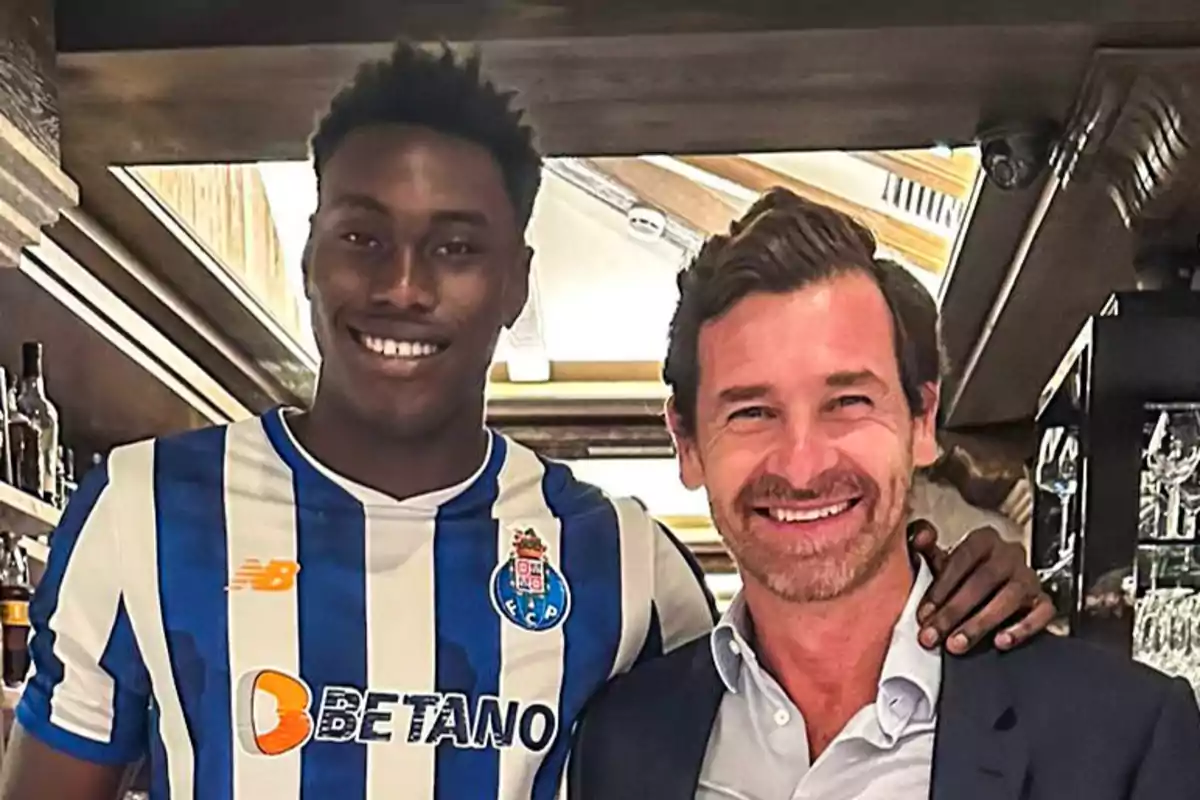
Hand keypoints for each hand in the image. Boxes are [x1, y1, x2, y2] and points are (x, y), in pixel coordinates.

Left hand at [909, 520, 1054, 654]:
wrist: (988, 595)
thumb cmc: (962, 577)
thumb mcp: (940, 562)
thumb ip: (924, 547)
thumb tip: (921, 537)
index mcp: (983, 540)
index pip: (962, 559)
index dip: (941, 588)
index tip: (924, 614)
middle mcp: (1009, 555)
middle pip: (984, 580)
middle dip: (954, 611)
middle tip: (934, 635)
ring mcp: (1029, 577)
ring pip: (1010, 597)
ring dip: (981, 623)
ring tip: (958, 644)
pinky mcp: (1043, 600)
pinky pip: (1042, 613)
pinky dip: (1022, 628)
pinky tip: (1001, 641)